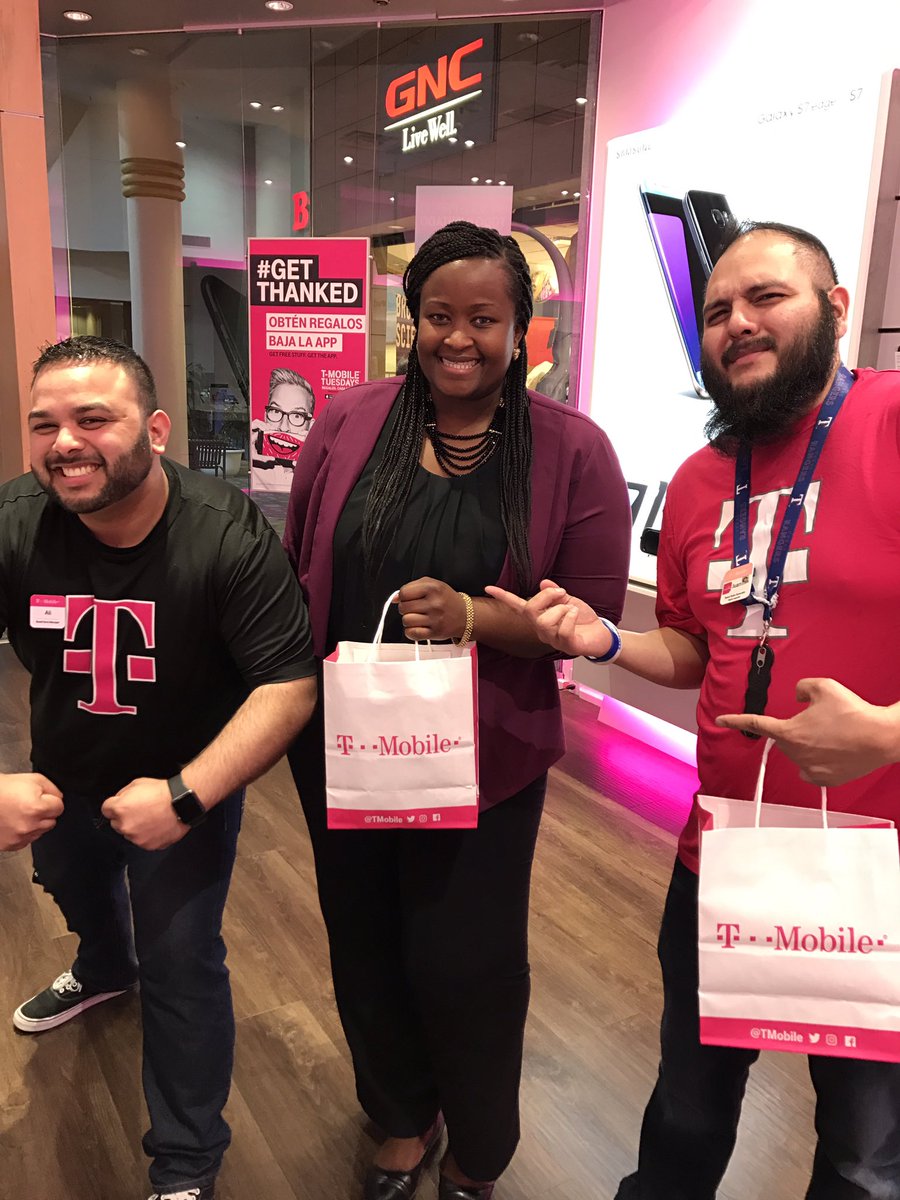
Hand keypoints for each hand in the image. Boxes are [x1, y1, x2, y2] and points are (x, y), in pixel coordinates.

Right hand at [0, 773, 63, 850]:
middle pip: (52, 821)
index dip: (52, 801)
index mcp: (36, 808)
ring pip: (40, 832)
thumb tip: (60, 799)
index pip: (60, 807)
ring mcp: (19, 837)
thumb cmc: (3, 789)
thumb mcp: (34, 779)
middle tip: (29, 805)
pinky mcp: (10, 845)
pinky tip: (14, 822)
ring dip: (34, 824)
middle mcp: (29, 825)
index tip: (44, 799)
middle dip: (44, 813)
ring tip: (19, 813)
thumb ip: (53, 789)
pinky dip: (23, 833)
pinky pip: (26, 840)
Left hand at [102, 778, 190, 850]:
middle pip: (116, 824)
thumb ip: (122, 794)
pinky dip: (148, 835)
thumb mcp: (137, 783)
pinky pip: (143, 841)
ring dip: (136, 828)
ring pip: (130, 834)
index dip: (114, 805)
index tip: (122, 804)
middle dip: (124, 818)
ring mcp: (136, 837)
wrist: (182, 803)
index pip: (106, 810)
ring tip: (151, 818)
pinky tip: (157, 825)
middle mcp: (124, 825)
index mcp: (119, 809)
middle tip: (140, 810)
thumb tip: (118, 800)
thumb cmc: (162, 792)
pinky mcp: (147, 845)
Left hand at [397, 577, 466, 640]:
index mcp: (433, 588)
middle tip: (416, 608)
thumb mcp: (432, 585)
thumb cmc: (446, 599)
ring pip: (406, 620)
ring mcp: (435, 619)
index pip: (404, 592)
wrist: (466, 615)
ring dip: (409, 620)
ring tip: (418, 617)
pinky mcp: (435, 633)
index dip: (403, 596)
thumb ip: (412, 587)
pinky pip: (412, 633)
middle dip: (406, 608)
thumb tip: (394, 598)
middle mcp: (434, 603)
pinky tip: (418, 627)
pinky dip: (411, 631)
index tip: (410, 598)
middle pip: (403, 607)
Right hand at [485, 579, 613, 657]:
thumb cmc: (581, 618)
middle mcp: (541, 630)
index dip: (503, 597)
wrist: (600, 634)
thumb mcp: (567, 600)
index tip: (487, 588)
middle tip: (562, 593)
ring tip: (572, 609)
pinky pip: (563, 630)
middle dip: (546, 596)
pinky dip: (571, 617)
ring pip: (545, 621)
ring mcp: (553, 640)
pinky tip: (577, 615)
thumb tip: (543, 582)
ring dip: (562, 609)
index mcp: (539, 617)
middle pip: (530, 610)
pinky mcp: (567, 646)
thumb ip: (554, 593)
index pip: (518, 606)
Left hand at [716, 677, 898, 785]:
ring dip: (808, 744)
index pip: (756, 724)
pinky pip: (811, 769)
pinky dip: (817, 760)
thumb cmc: (853, 711)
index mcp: (789, 732)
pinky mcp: (823, 780)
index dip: (736, 720)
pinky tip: (832, 752)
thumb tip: (797, 697)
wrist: (880, 737)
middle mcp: (795, 753)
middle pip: (785, 738)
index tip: (721, 720)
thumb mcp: (823, 686)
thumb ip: (801, 687)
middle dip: (796, 728)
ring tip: (834, 735)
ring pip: (799, 753)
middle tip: (822, 720)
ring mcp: (809, 769)